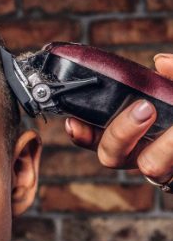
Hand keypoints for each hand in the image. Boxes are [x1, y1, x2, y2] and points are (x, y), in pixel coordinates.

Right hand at [65, 53, 172, 189]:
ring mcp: (167, 169)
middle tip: (145, 109)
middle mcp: (146, 153)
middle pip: (111, 156)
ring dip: (165, 145)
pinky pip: (172, 178)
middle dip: (121, 132)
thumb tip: (159, 62)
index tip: (77, 119)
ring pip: (149, 168)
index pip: (96, 137)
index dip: (82, 132)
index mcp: (135, 132)